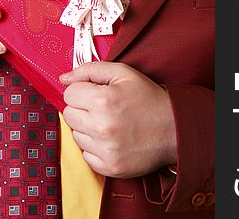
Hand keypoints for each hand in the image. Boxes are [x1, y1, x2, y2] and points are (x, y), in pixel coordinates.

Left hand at [60, 61, 176, 178]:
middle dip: (81, 108)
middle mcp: (101, 127)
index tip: (95, 92)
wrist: (174, 129)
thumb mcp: (123, 73)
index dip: (82, 90)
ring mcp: (105, 150)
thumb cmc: (148, 98)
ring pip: (76, 135)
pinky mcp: (110, 167)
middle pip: (69, 115)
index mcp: (103, 100)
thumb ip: (90, 70)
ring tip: (108, 122)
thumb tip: (64, 78)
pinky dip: (94, 147)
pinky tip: (111, 138)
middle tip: (101, 107)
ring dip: (87, 128)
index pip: (69, 94)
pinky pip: (85, 155)